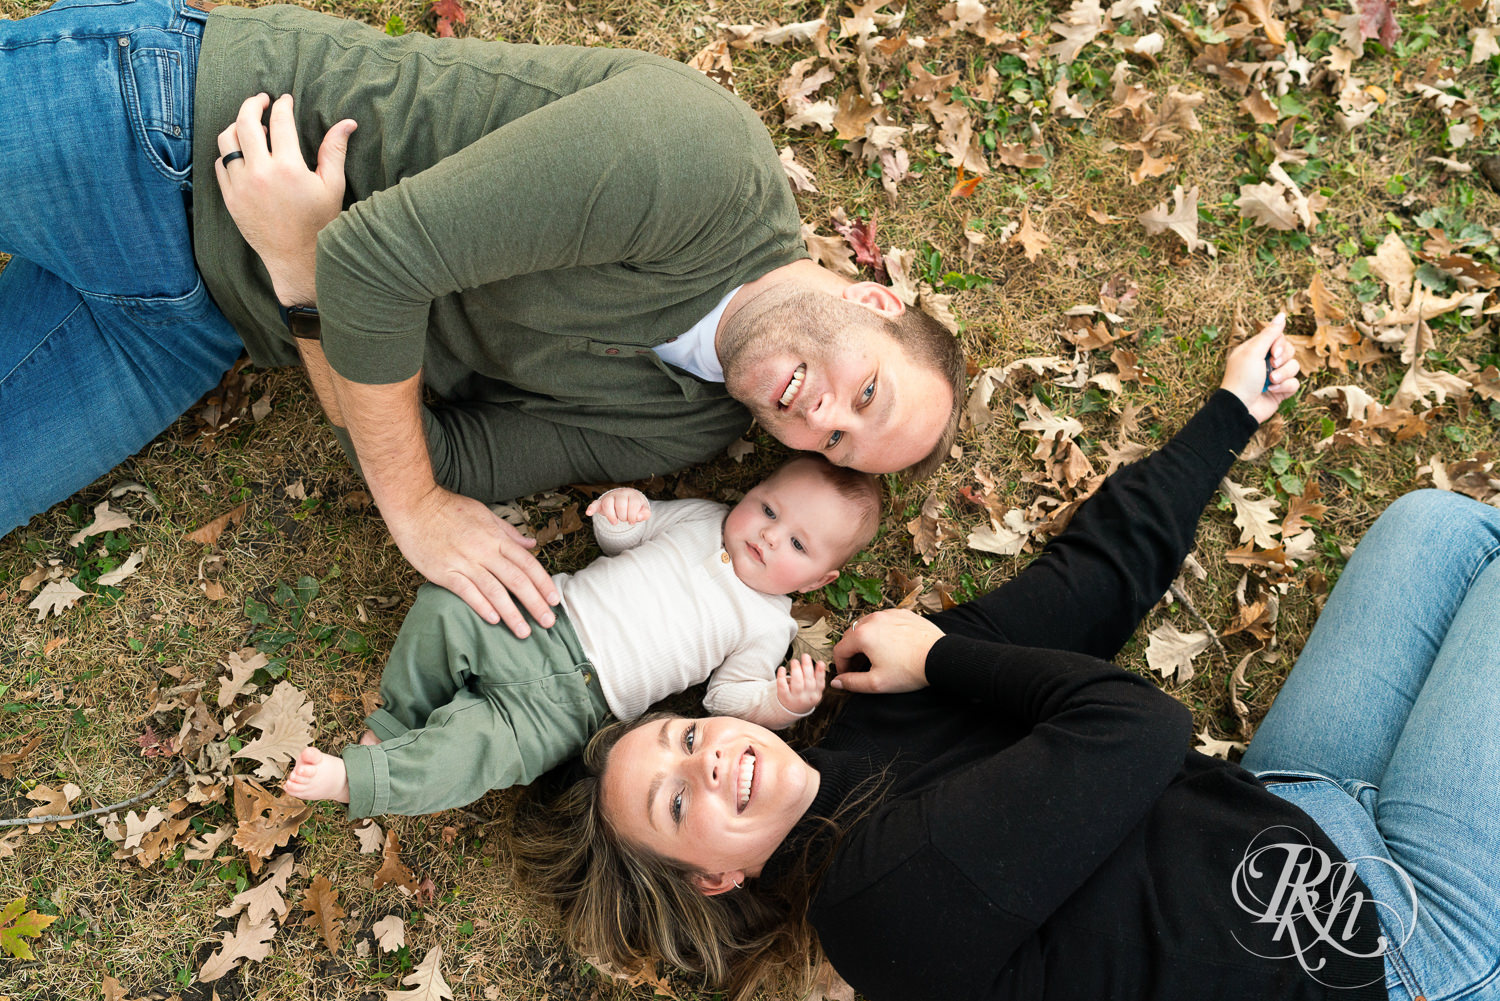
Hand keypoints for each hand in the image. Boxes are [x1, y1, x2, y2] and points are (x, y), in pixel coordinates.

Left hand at [215, 93, 356, 306]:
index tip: (285, 99)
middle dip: (253, 104)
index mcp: (289, 168)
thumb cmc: (319, 223)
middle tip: (261, 100)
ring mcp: (241, 186)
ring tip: (249, 125)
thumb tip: (348, 122)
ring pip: (226, 141)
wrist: (297, 259)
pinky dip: (228, 153)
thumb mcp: (332, 186)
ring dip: (236, 126)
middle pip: (246, 123)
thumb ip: (335, 151)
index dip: (282, 106)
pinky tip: (242, 152)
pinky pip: (220, 165)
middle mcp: (261, 174)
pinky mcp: (230, 198)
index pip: (280, 122)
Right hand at [386, 486, 561, 637]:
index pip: (527, 563)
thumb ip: (508, 532)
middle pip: (516, 580)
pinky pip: (466, 591)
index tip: (555, 600)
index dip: (543, 583)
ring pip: (494, 590)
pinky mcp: (443, 571)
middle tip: (548, 623)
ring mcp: (463, 561)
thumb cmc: (449, 508)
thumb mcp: (485, 514)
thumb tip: (531, 544)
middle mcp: (484, 550)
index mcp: (496, 538)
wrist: (414, 504)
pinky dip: (481, 606)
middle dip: (535, 603)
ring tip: (524, 632)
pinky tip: (493, 620)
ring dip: (511, 613)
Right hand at [585, 488, 651, 525]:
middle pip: (621, 504)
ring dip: (611, 515)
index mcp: (632, 495)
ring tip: (615, 522)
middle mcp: (620, 494)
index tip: (632, 521)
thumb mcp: (643, 509)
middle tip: (624, 520)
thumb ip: (645, 513)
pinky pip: (595, 503)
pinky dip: (591, 507)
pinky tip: (589, 513)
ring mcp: (610, 497)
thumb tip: (639, 517)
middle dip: (623, 516)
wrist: (626, 498)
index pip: (633, 505)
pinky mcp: (601, 502)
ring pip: (608, 503)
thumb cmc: (635, 506)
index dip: (633, 516)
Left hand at [775, 654, 827, 713]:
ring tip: (794, 661)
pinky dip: (781, 676)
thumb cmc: (804, 696)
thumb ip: (817, 680)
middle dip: (807, 667)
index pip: (820, 683)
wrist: (792, 711)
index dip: (821, 673)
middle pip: (808, 681)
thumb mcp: (814, 692)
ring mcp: (795, 698)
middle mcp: (806, 697)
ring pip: (797, 683)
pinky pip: (782, 686)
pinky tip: (782, 668)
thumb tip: (821, 663)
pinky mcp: (784, 697)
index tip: (820, 662)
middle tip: (805, 655)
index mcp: (816, 695)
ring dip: (796, 670)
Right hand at [831, 609, 944, 693]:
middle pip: (851, 635)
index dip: (840, 665)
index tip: (847, 676)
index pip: (839, 649)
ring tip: (875, 656)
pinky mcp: (903, 613)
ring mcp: (889, 614)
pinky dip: (881, 631)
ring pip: (867, 626)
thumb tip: (836, 682)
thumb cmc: (909, 670)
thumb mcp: (877, 683)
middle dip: (852, 652)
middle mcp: (872, 619)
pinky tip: (891, 646)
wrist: (940, 658)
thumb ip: (852, 683)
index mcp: (862, 635)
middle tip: (860, 668)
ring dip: (865, 640)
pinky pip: (884, 620)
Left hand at [1221, 313, 1299, 423]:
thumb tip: (1282, 315)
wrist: (1241, 408)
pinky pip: (1294, 383)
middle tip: (1271, 366)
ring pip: (1294, 366)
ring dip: (1283, 374)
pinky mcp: (1280, 389)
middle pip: (1289, 350)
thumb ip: (1270, 334)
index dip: (1280, 344)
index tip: (1273, 353)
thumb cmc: (1242, 379)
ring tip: (1270, 382)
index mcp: (1256, 349)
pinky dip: (1285, 387)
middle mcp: (1265, 361)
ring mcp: (1274, 375)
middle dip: (1283, 359)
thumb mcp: (1253, 352)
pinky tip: (1272, 391)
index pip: (1278, 337)